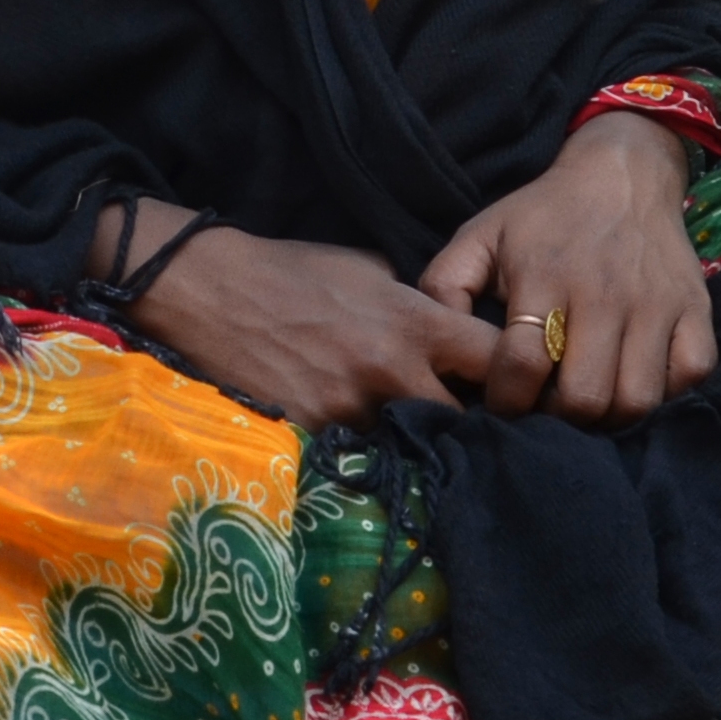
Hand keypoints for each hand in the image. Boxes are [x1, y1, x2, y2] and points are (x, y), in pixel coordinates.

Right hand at [124, 211, 502, 425]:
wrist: (211, 290)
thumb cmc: (292, 270)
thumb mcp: (368, 269)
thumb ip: (412, 303)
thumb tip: (438, 328)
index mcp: (415, 322)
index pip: (496, 360)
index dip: (509, 374)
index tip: (506, 384)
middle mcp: (394, 371)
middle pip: (464, 421)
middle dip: (468, 423)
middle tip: (463, 424)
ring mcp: (354, 408)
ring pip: (410, 442)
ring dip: (411, 438)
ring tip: (403, 433)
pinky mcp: (317, 434)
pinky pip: (359, 451)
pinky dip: (362, 447)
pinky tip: (355, 437)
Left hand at [417, 112, 713, 420]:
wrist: (623, 175)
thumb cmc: (544, 216)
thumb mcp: (480, 235)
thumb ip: (444, 287)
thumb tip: (437, 343)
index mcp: (544, 276)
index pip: (522, 364)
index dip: (506, 400)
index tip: (502, 402)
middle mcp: (604, 294)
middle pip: (584, 397)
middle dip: (558, 417)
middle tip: (549, 405)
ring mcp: (657, 305)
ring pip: (637, 400)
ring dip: (609, 415)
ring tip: (589, 397)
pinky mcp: (696, 310)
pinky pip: (689, 378)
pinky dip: (664, 393)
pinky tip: (633, 378)